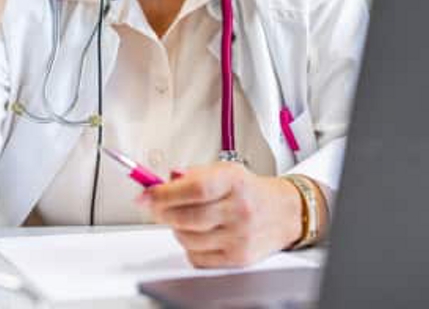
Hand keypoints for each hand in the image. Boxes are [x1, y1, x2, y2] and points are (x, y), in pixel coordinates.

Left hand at [137, 163, 304, 267]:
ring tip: (183, 219)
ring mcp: (240, 236)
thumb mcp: (224, 170)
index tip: (146, 194)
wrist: (282, 212)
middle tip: (155, 206)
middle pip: (187, 217)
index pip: (195, 188)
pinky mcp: (238, 258)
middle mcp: (239, 209)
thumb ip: (191, 174)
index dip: (165, 193)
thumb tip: (159, 184)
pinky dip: (189, 247)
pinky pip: (197, 257)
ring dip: (176, 229)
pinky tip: (198, 234)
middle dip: (162, 212)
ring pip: (188, 239)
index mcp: (234, 182)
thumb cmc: (248, 190)